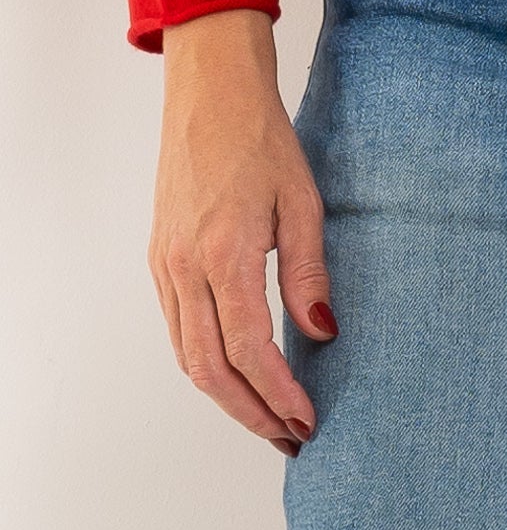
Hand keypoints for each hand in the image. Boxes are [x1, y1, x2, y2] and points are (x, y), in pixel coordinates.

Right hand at [148, 9, 337, 456]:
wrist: (212, 93)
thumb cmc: (262, 138)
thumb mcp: (302, 201)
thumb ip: (309, 272)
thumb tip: (323, 331)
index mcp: (223, 254)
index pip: (248, 350)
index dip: (278, 393)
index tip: (306, 419)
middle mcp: (185, 267)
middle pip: (210, 369)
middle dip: (252, 412)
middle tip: (291, 435)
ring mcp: (166, 265)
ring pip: (188, 356)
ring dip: (227, 396)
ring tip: (268, 417)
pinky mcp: (160, 258)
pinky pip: (177, 329)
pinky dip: (204, 362)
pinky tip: (236, 372)